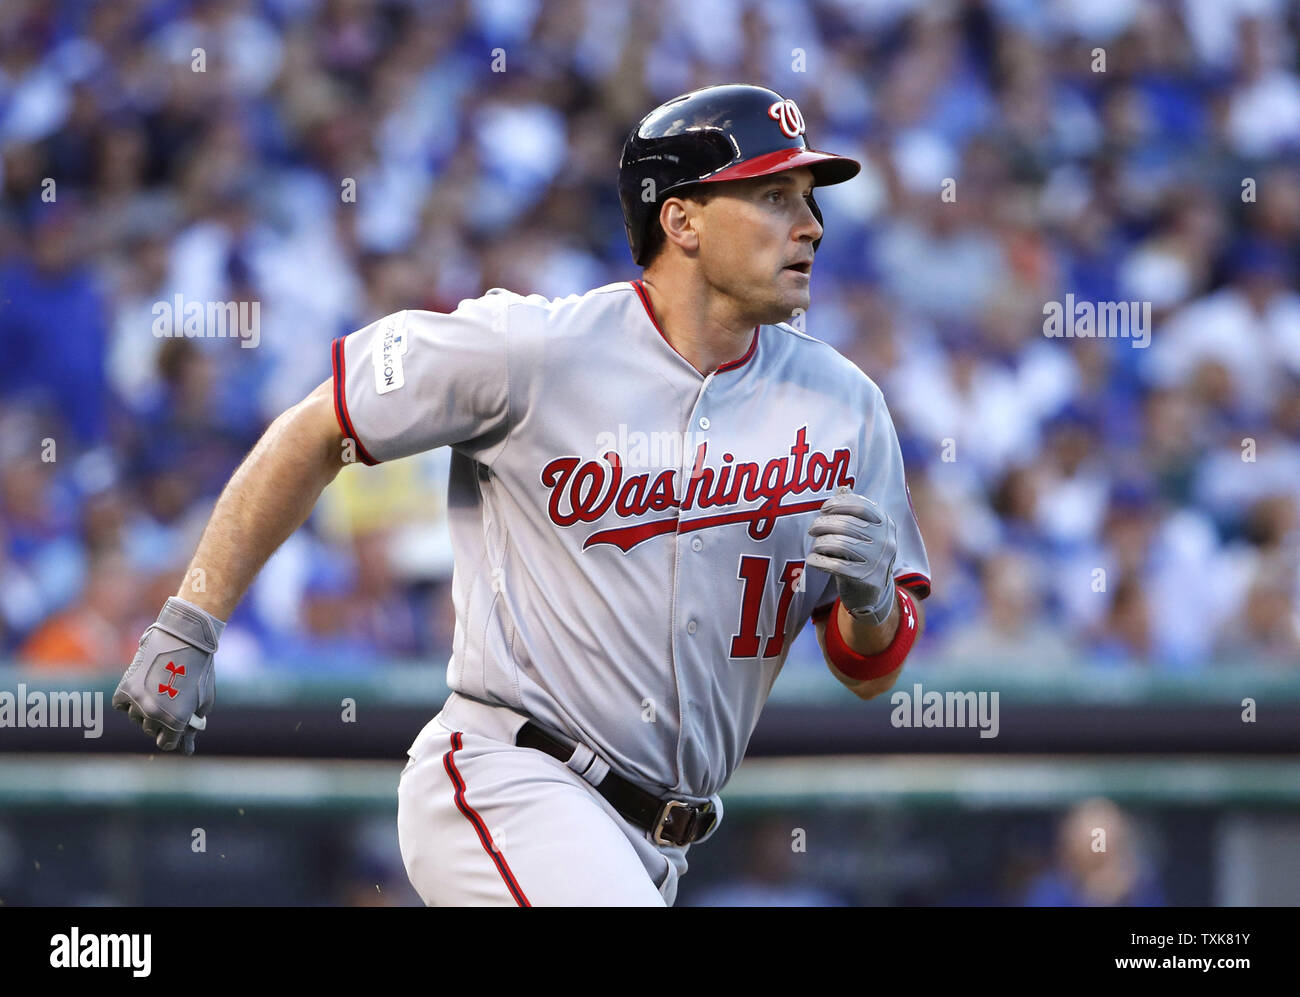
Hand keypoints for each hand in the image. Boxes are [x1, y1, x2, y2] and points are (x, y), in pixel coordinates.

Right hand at [113, 597, 223, 754]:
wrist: (185, 639)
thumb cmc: (200, 670)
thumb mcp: (203, 701)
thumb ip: (192, 725)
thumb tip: (185, 747)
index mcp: (176, 721)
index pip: (166, 744)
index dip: (172, 738)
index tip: (176, 731)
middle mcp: (154, 715)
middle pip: (151, 730)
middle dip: (161, 722)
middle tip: (170, 704)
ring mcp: (138, 702)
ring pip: (136, 718)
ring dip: (145, 710)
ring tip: (159, 691)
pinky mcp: (125, 688)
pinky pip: (121, 705)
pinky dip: (129, 701)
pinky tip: (142, 689)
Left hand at [805, 489, 897, 627]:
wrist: (871, 593)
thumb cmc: (861, 556)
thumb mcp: (862, 532)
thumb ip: (853, 511)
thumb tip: (842, 487)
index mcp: (886, 524)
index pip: (859, 505)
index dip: (837, 504)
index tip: (823, 509)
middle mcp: (886, 540)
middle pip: (846, 524)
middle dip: (822, 524)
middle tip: (812, 529)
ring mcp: (878, 560)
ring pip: (839, 544)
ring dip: (820, 543)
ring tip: (815, 546)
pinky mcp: (866, 578)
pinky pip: (835, 565)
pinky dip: (818, 560)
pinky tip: (812, 559)